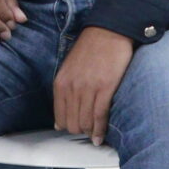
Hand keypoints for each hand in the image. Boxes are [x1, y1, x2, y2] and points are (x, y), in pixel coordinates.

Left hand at [52, 27, 134, 144]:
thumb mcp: (68, 70)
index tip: (77, 129)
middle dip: (80, 131)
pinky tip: (101, 137)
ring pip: (86, 123)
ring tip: (96, 135)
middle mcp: (72, 88)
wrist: (109, 32)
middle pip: (72, 124)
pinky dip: (100, 130)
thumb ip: (63, 94)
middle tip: (88, 132)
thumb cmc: (90, 50)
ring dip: (91, 132)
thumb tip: (59, 124)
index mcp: (61, 83)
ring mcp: (88, 88)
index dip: (68, 127)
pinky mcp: (105, 88)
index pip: (60, 118)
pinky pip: (100, 116)